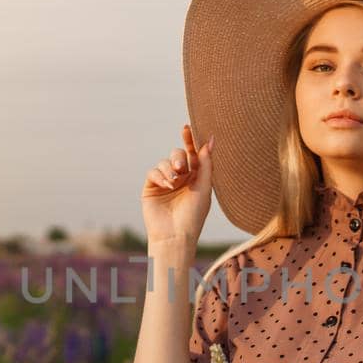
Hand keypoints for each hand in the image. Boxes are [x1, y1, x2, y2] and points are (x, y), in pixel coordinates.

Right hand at [140, 123, 214, 244]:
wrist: (175, 235)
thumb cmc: (194, 214)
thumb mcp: (204, 187)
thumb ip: (206, 163)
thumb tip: (211, 140)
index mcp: (196, 177)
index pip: (193, 154)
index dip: (190, 140)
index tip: (186, 128)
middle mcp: (180, 178)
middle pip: (177, 155)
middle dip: (178, 156)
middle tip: (180, 167)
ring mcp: (165, 182)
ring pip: (165, 162)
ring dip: (169, 168)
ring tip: (174, 182)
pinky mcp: (151, 188)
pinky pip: (153, 172)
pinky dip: (159, 175)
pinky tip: (166, 185)